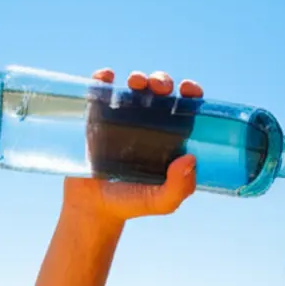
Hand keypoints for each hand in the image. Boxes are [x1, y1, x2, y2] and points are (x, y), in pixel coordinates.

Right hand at [65, 69, 205, 221]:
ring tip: (135, 83)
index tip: (188, 89)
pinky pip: (101, 91)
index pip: (186, 107)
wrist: (93, 208)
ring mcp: (122, 118)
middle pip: (160, 91)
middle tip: (158, 87)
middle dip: (162, 81)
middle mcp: (149, 123)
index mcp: (171, 137)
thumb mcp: (161, 202)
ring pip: (134, 87)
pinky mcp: (97, 117)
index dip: (191, 93)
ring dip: (138, 78)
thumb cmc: (132, 204)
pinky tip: (107, 77)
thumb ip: (179, 188)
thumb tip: (189, 158)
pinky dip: (103, 79)